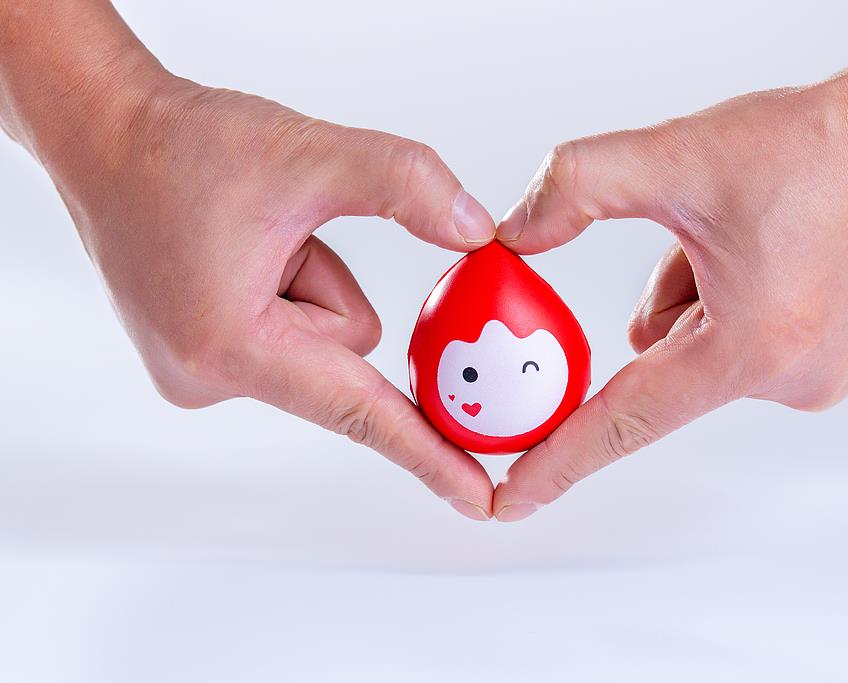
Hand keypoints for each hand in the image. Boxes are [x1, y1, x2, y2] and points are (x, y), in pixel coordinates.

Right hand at [54, 69, 496, 519]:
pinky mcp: (202, 359)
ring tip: (248, 238)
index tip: (481, 499)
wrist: (102, 134)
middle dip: (331, 285)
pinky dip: (287, 291)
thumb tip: (475, 232)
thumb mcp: (308, 151)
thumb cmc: (182, 144)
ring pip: (321, 342)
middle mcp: (208, 377)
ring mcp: (200, 374)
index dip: (428, 456)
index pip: (359, 412)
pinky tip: (240, 252)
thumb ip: (405, 184)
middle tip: (275, 231)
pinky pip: (290, 338)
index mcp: (231, 344)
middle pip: (346, 353)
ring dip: (308, 283)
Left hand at [489, 5, 847, 520]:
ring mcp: (813, 380)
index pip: (628, 418)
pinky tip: (763, 256)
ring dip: (690, 301)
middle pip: (659, 365)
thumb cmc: (820, 147)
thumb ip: (578, 185)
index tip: (512, 497)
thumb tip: (514, 235)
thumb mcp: (679, 152)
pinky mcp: (824, 367)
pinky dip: (720, 310)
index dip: (561, 459)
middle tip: (709, 238)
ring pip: (690, 353)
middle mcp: (789, 379)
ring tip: (748, 240)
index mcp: (752, 344)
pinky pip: (727, 351)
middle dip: (662, 300)